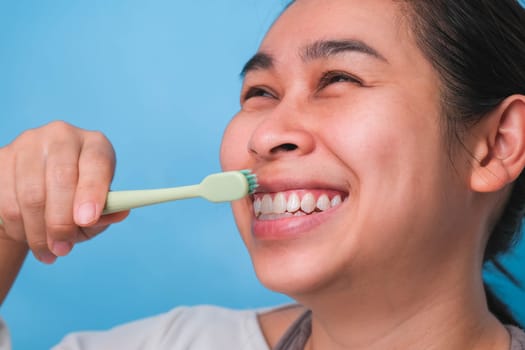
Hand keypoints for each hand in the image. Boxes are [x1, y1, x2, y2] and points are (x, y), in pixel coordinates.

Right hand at [0, 121, 128, 263]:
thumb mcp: (98, 208)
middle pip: (60, 178)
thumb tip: (121, 213)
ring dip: (37, 231)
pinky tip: (28, 237)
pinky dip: (17, 226)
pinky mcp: (3, 157)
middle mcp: (63, 136)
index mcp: (95, 144)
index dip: (92, 192)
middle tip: (62, 249)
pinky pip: (6, 199)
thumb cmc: (77, 201)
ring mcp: (29, 143)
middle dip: (60, 221)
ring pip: (30, 194)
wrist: (38, 193)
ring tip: (48, 251)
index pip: (96, 162)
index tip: (87, 220)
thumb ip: (108, 214)